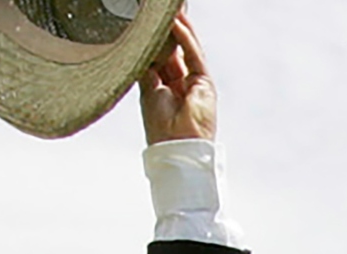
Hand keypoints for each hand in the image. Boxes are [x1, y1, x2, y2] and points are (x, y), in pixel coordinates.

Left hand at [140, 13, 216, 142]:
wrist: (177, 147)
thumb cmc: (160, 128)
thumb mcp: (148, 91)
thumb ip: (147, 68)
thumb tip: (142, 45)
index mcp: (166, 89)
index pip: (161, 57)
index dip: (155, 40)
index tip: (148, 22)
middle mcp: (182, 84)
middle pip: (174, 50)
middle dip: (168, 30)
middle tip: (160, 10)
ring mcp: (195, 83)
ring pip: (186, 49)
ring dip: (179, 28)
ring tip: (170, 9)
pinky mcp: (204, 82)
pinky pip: (194, 55)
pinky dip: (185, 38)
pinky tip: (176, 23)